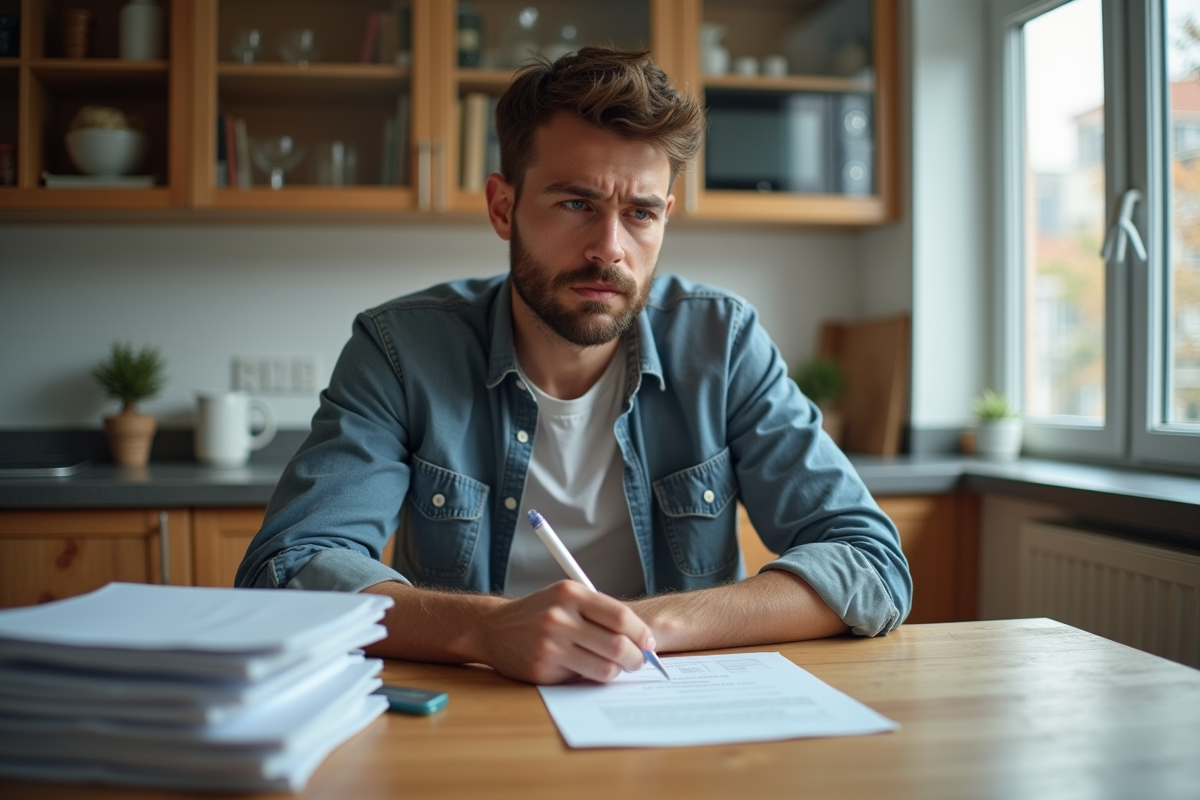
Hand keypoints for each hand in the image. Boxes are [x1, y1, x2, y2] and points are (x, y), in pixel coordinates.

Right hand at [479, 580, 653, 683]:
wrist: (494, 628)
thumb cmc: (540, 612)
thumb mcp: (566, 597)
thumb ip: (600, 612)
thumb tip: (641, 637)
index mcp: (570, 593)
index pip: (619, 616)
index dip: (641, 632)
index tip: (649, 642)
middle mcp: (559, 617)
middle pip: (617, 644)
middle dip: (636, 657)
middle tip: (639, 661)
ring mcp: (550, 645)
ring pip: (605, 667)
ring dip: (618, 671)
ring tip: (616, 666)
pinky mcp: (543, 669)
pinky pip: (583, 678)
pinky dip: (593, 676)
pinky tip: (589, 668)